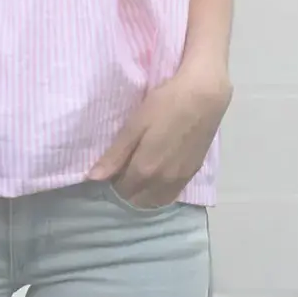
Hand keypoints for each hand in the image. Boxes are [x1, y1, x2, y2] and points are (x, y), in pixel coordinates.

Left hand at [89, 64, 232, 208]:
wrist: (205, 96)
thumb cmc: (166, 104)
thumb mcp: (136, 124)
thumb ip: (115, 154)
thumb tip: (92, 178)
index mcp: (145, 170)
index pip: (121, 191)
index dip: (112, 181)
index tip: (111, 167)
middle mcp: (163, 182)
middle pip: (138, 200)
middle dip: (127, 190)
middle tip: (123, 169)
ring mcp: (180, 179)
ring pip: (156, 201)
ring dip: (144, 194)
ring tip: (139, 174)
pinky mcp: (193, 172)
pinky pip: (172, 194)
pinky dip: (160, 192)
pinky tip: (158, 175)